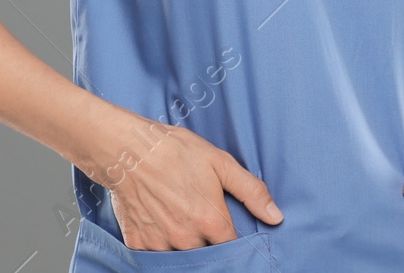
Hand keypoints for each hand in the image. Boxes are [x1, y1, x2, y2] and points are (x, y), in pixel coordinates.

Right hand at [86, 111, 282, 250]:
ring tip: (180, 217)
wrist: (128, 149)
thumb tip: (276, 217)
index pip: (232, 247)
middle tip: (201, 218)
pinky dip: (160, 243)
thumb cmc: (176, 151)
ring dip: (184, 243)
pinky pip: (154, 254)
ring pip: (180, 255)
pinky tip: (160, 221)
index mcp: (211, 220)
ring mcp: (159, 243)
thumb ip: (251, 191)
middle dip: (208, 240)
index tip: (229, 228)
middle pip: (206, 253)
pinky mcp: (137, 243)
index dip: (234, 238)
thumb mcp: (220, 163)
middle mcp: (186, 238)